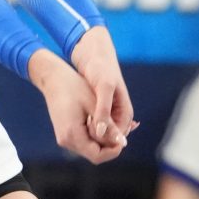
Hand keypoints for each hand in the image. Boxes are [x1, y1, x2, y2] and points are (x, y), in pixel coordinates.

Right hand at [28, 49, 125, 163]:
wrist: (53, 79)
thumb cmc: (74, 87)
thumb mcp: (94, 105)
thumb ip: (108, 126)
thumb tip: (124, 143)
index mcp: (72, 134)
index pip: (97, 156)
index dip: (113, 151)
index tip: (124, 138)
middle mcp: (65, 140)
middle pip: (94, 154)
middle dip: (109, 145)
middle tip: (121, 130)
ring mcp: (64, 138)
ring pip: (89, 149)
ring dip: (102, 140)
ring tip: (111, 124)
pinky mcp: (64, 134)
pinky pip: (83, 142)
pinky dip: (94, 136)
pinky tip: (100, 122)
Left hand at [71, 26, 134, 147]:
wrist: (93, 54)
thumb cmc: (101, 69)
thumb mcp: (103, 89)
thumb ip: (103, 110)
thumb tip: (100, 133)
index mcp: (125, 113)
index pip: (118, 139)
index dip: (103, 143)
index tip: (86, 139)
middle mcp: (119, 115)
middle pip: (109, 138)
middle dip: (94, 139)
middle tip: (77, 135)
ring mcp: (109, 113)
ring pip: (100, 133)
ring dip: (88, 133)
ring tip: (74, 129)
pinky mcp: (98, 109)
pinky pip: (93, 125)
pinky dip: (84, 125)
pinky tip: (72, 124)